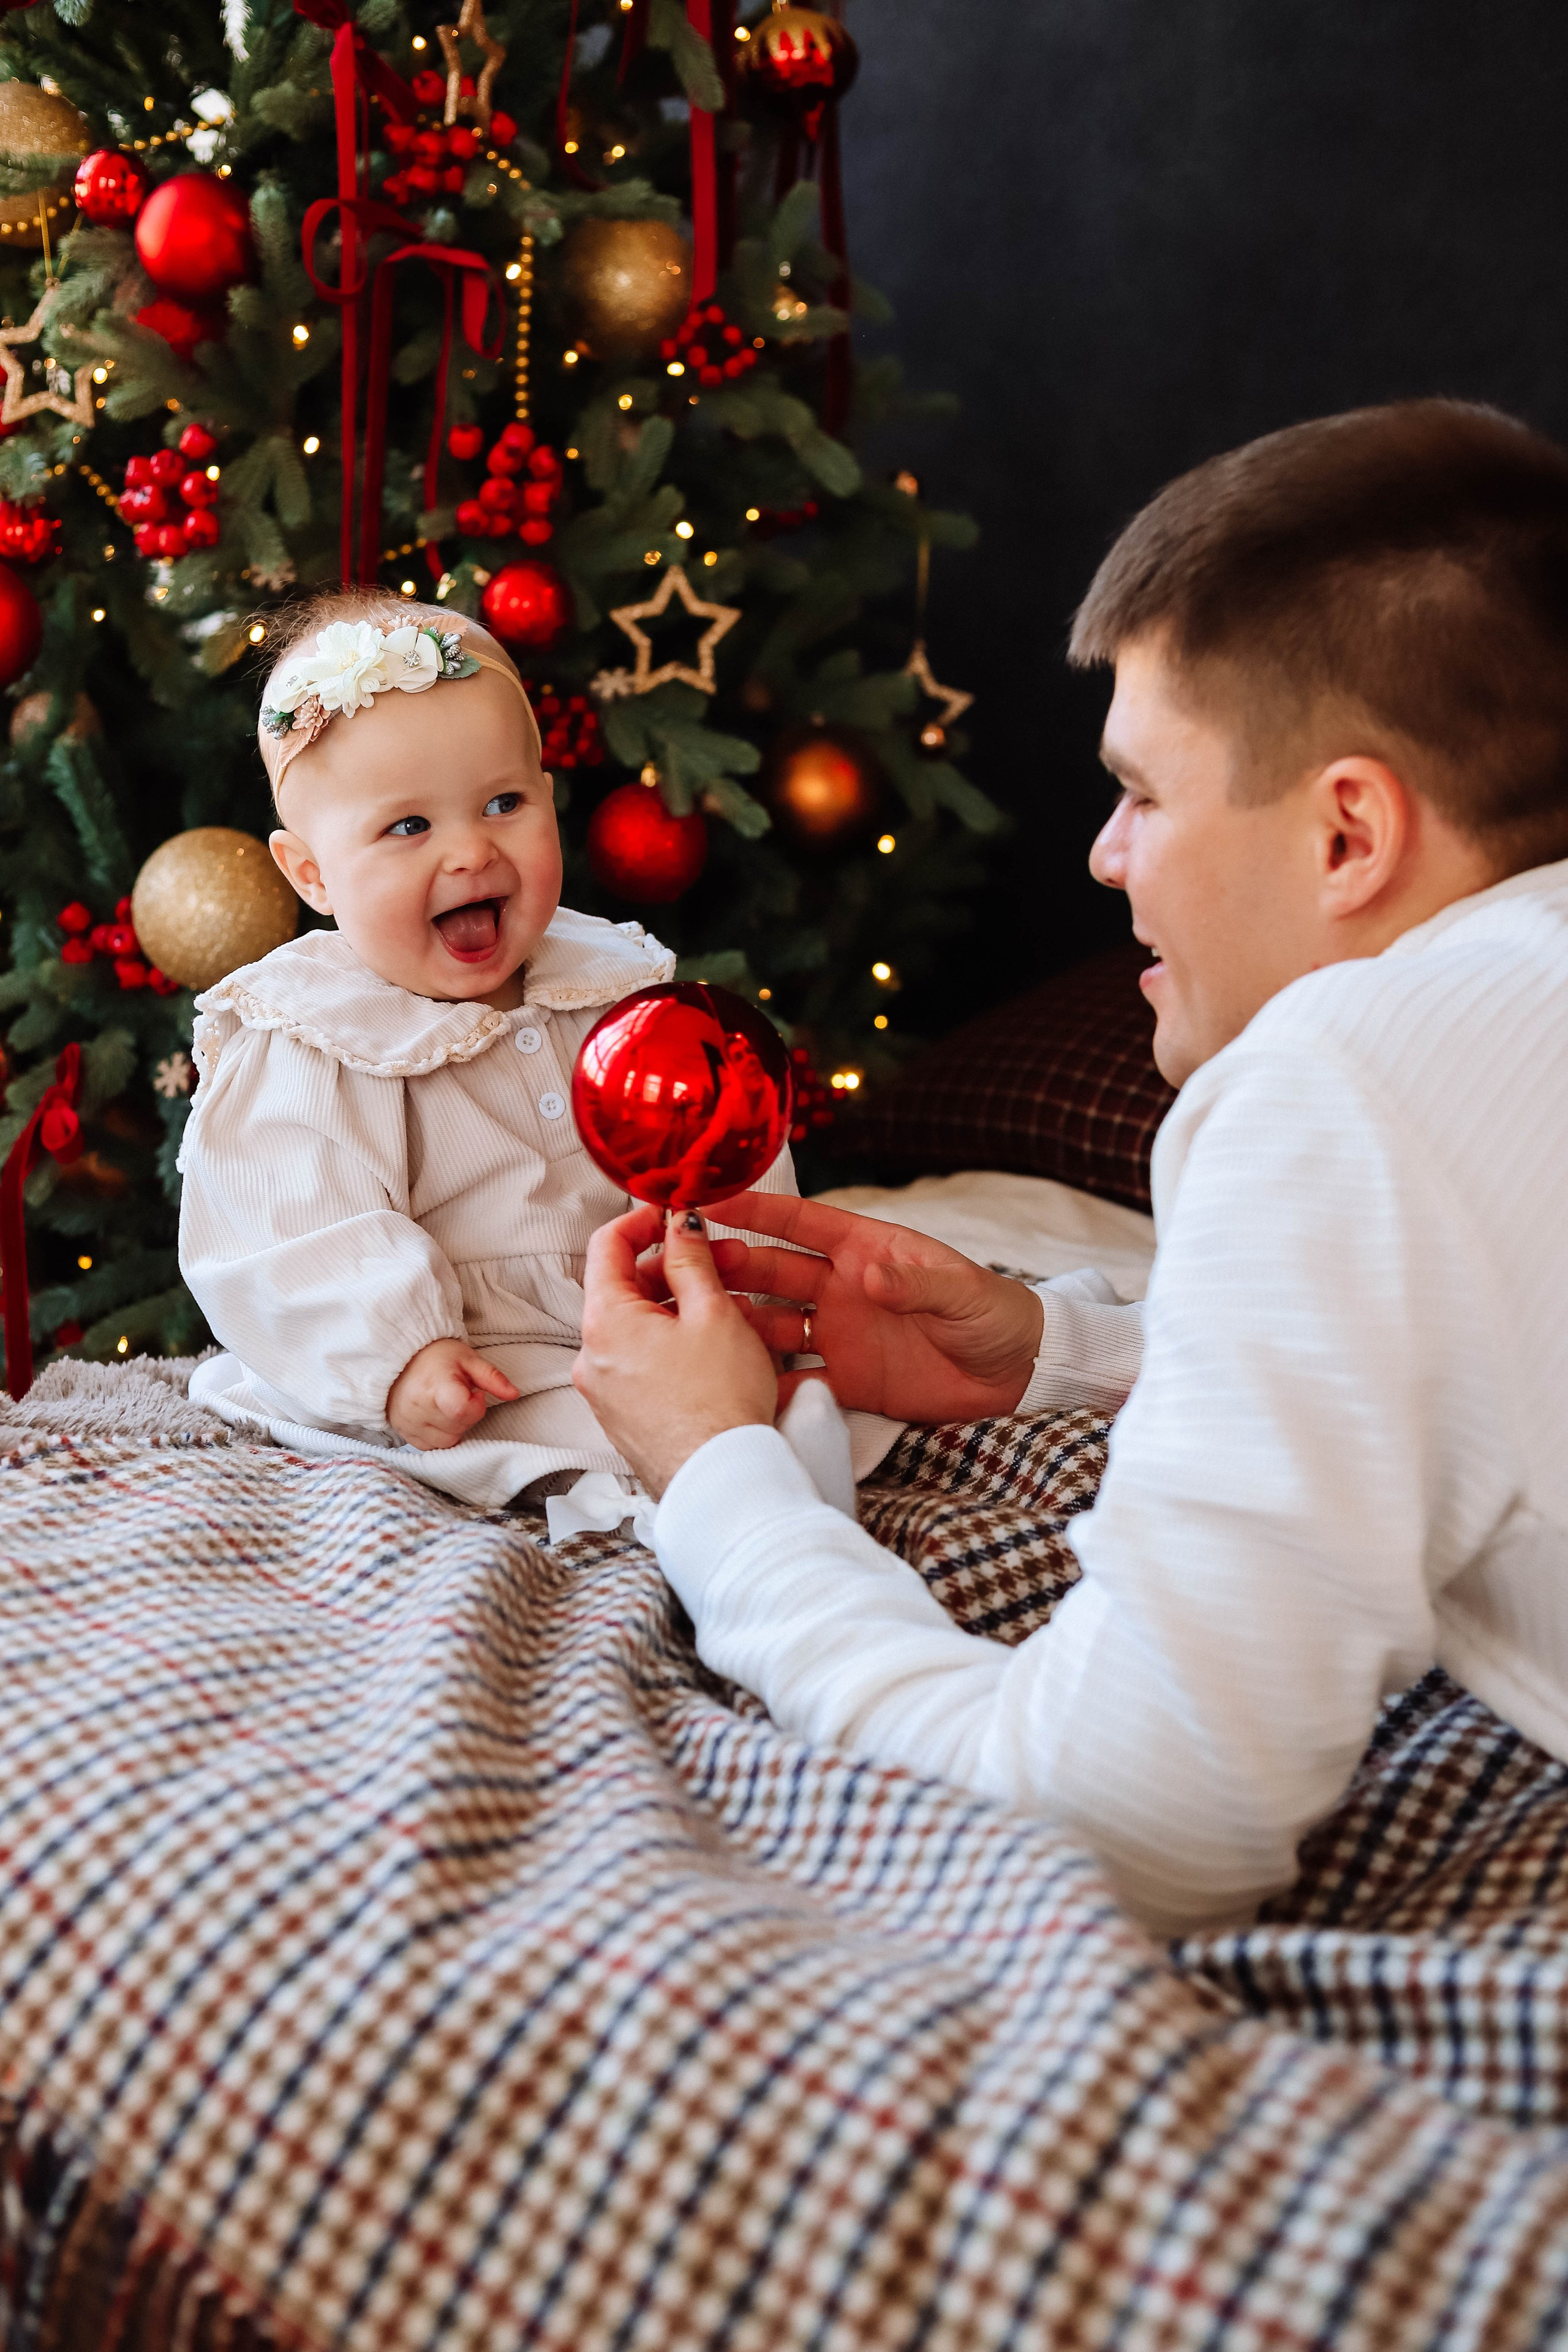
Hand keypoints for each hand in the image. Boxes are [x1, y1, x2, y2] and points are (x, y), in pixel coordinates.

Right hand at [386, 1337, 520, 1448]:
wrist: (400, 1357)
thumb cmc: (437, 1356)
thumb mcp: (469, 1359)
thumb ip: (493, 1378)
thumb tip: (514, 1394)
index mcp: (435, 1386)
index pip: (461, 1411)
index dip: (475, 1406)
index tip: (474, 1393)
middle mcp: (417, 1407)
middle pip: (458, 1428)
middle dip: (467, 1415)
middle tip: (459, 1394)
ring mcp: (408, 1422)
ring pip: (446, 1441)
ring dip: (454, 1427)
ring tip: (446, 1404)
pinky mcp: (403, 1432)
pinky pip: (431, 1446)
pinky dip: (439, 1434)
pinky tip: (436, 1415)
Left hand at [574, 1205, 777, 1497]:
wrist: (724, 1484)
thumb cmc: (719, 1402)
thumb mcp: (713, 1313)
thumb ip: (690, 1259)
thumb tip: (679, 1224)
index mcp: (604, 1322)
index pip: (607, 1245)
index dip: (642, 1219)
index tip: (673, 1214)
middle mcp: (591, 1357)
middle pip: (625, 1289)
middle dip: (674, 1269)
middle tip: (723, 1261)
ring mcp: (603, 1392)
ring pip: (638, 1329)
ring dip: (680, 1309)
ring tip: (735, 1310)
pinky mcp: (623, 1418)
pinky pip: (642, 1365)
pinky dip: (673, 1346)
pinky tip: (715, 1350)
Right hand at [692, 1191, 1045, 1423]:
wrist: (1016, 1374)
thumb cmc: (995, 1314)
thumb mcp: (962, 1291)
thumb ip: (917, 1283)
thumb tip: (871, 1276)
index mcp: (866, 1249)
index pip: (801, 1223)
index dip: (757, 1210)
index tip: (713, 1200)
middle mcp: (842, 1287)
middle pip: (773, 1272)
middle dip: (731, 1266)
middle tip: (687, 1266)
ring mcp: (839, 1333)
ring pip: (773, 1322)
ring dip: (737, 1320)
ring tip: (696, 1323)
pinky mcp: (845, 1379)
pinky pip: (795, 1379)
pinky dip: (766, 1382)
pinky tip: (732, 1384)